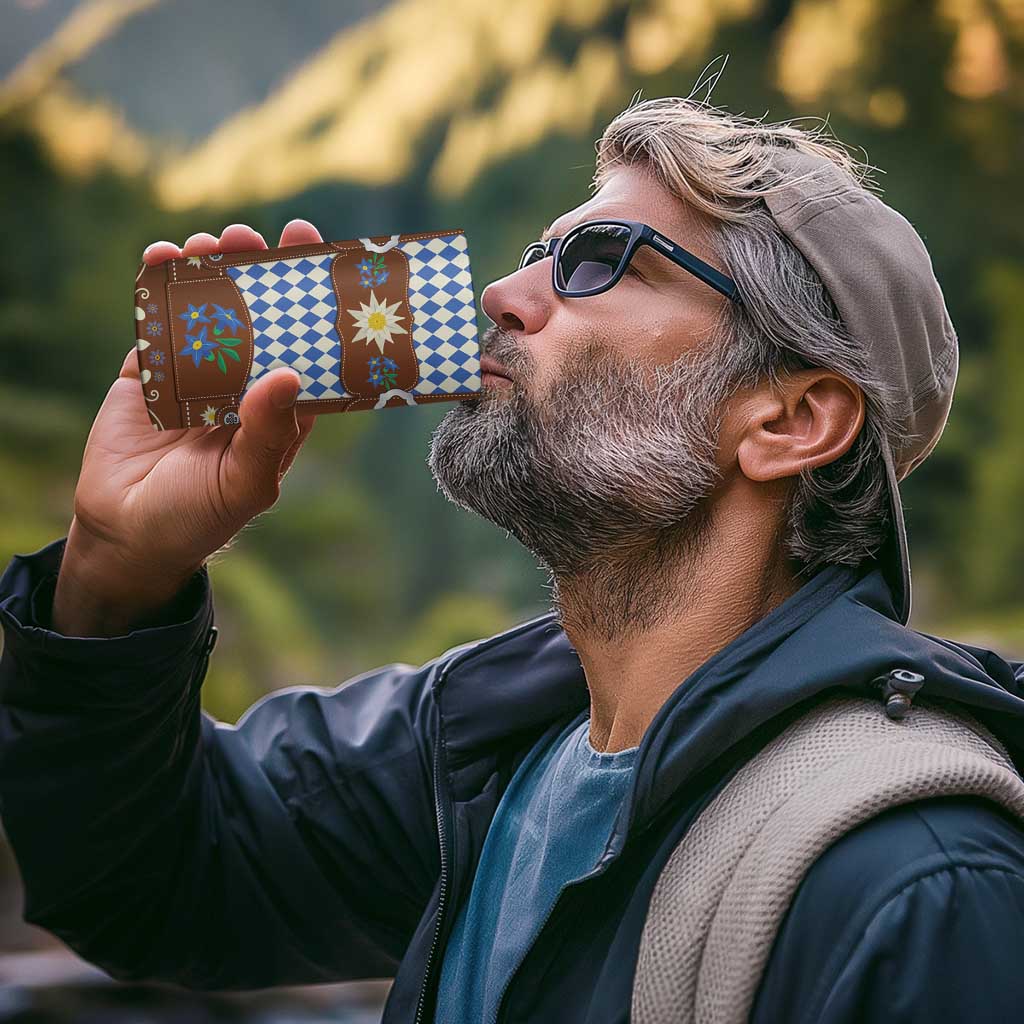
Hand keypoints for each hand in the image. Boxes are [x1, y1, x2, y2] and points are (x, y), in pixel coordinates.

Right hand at [53, 220, 323, 634]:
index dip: (312, 306)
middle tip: (256, 236)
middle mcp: (243, 385)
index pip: (305, 348)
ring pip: (208, 311)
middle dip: (258, 274)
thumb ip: (268, 433)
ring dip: (210, 272)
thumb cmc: (199, 517)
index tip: (319, 261)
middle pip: (259, 318)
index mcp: (279, 410)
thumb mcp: (245, 483)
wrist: (126, 534)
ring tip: (211, 242)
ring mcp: (195, 375)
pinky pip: (157, 322)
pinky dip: (158, 288)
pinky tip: (162, 257)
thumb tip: (289, 373)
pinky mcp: (150, 372)